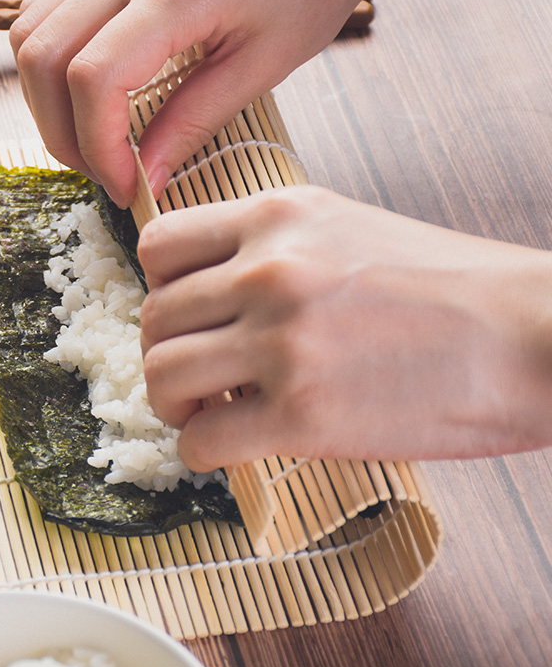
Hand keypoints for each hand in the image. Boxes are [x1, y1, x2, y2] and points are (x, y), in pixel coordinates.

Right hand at [10, 0, 409, 205]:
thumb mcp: (262, 66)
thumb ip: (194, 123)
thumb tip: (145, 178)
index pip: (96, 79)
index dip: (98, 149)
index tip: (126, 187)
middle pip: (44, 57)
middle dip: (62, 134)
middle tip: (103, 172)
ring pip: (31, 33)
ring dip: (48, 101)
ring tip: (91, 139)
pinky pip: (46, 12)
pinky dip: (52, 65)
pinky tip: (86, 95)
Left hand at [138, 187, 551, 470]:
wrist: (528, 335)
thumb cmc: (446, 285)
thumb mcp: (345, 229)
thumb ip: (270, 249)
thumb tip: (211, 291)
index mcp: (276, 216)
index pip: (157, 244)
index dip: (160, 288)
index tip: (186, 317)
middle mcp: (267, 271)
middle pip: (153, 317)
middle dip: (164, 352)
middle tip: (197, 376)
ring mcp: (281, 341)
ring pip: (161, 375)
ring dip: (173, 403)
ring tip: (207, 412)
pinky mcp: (302, 413)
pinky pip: (200, 439)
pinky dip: (200, 450)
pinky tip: (230, 446)